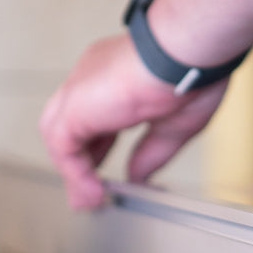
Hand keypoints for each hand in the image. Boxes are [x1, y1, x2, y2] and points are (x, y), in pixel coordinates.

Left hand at [40, 34, 228, 208]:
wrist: (187, 52)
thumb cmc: (193, 72)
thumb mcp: (173, 125)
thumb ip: (151, 152)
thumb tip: (138, 175)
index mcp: (117, 75)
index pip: (95, 114)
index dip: (98, 146)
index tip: (104, 170)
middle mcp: (94, 77)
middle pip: (70, 124)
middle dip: (80, 160)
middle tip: (88, 191)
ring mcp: (81, 88)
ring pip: (59, 134)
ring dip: (73, 171)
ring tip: (89, 199)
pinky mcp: (75, 106)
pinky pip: (63, 147)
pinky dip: (75, 174)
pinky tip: (92, 193)